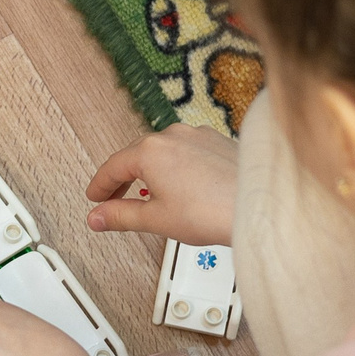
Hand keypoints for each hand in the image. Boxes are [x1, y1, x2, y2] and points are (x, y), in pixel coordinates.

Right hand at [85, 123, 237, 245]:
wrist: (259, 206)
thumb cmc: (214, 211)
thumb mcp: (156, 219)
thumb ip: (121, 216)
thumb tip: (98, 217)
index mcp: (150, 151)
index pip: (113, 167)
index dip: (100, 186)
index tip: (95, 197)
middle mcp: (173, 136)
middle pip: (137, 156)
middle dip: (125, 180)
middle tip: (115, 200)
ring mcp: (198, 136)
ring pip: (164, 153)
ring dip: (153, 173)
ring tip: (154, 198)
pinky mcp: (218, 142)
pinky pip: (188, 152)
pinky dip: (178, 169)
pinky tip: (185, 188)